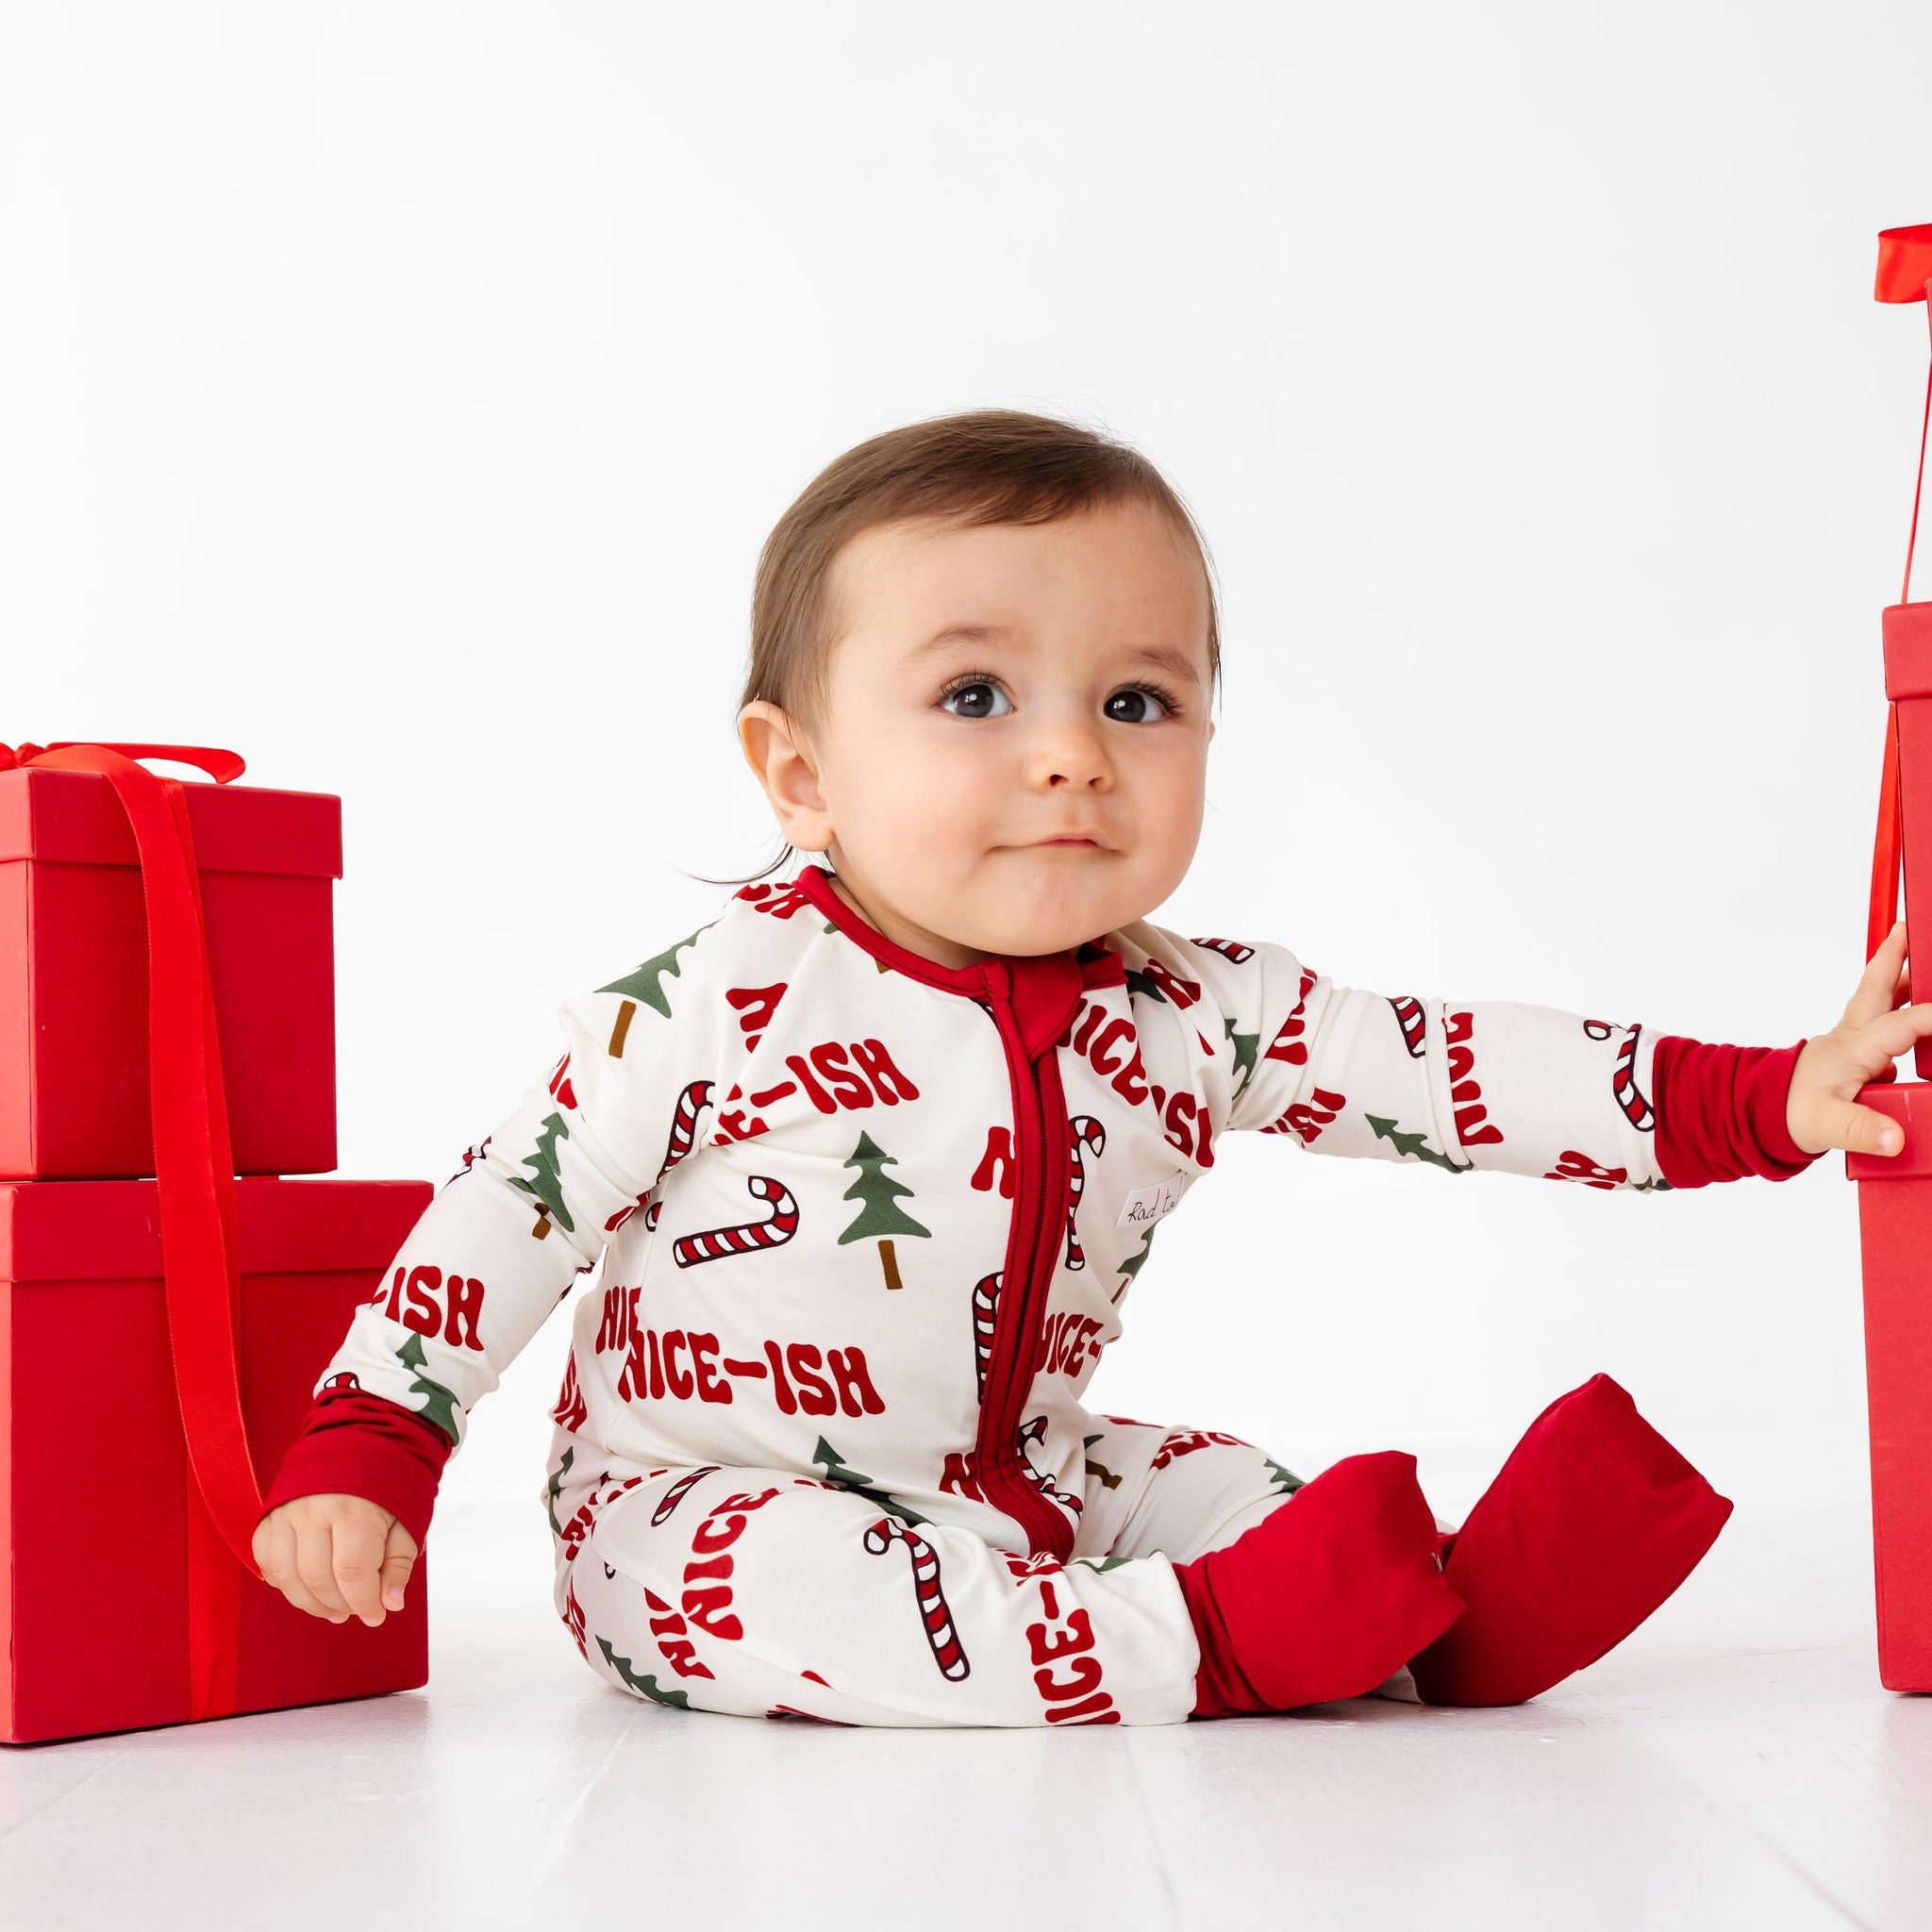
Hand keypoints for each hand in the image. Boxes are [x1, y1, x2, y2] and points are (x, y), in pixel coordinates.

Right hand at [252, 1493, 418, 1626]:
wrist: (360, 1439)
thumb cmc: (387, 1482)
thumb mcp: (407, 1519)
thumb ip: (398, 1564)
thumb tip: (390, 1604)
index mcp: (354, 1508)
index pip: (352, 1572)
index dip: (364, 1602)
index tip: (377, 1615)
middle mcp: (315, 1509)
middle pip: (318, 1578)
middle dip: (341, 1604)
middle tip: (358, 1609)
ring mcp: (287, 1512)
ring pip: (288, 1576)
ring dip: (312, 1602)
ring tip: (335, 1609)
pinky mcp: (270, 1516)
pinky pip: (268, 1562)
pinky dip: (285, 1583)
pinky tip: (307, 1587)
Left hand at [1786, 921, 1931, 1156]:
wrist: (1761, 1113)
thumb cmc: (1792, 1113)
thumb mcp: (1827, 1126)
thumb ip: (1861, 1130)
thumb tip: (1894, 1138)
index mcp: (1852, 1051)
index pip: (1900, 1025)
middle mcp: (1851, 1039)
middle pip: (1876, 990)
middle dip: (1894, 958)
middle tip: (1908, 928)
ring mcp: (1850, 1043)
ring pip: (1876, 1000)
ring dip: (1897, 978)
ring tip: (1920, 957)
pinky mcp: (1851, 1053)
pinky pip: (1879, 1021)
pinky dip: (1896, 1006)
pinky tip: (1912, 1005)